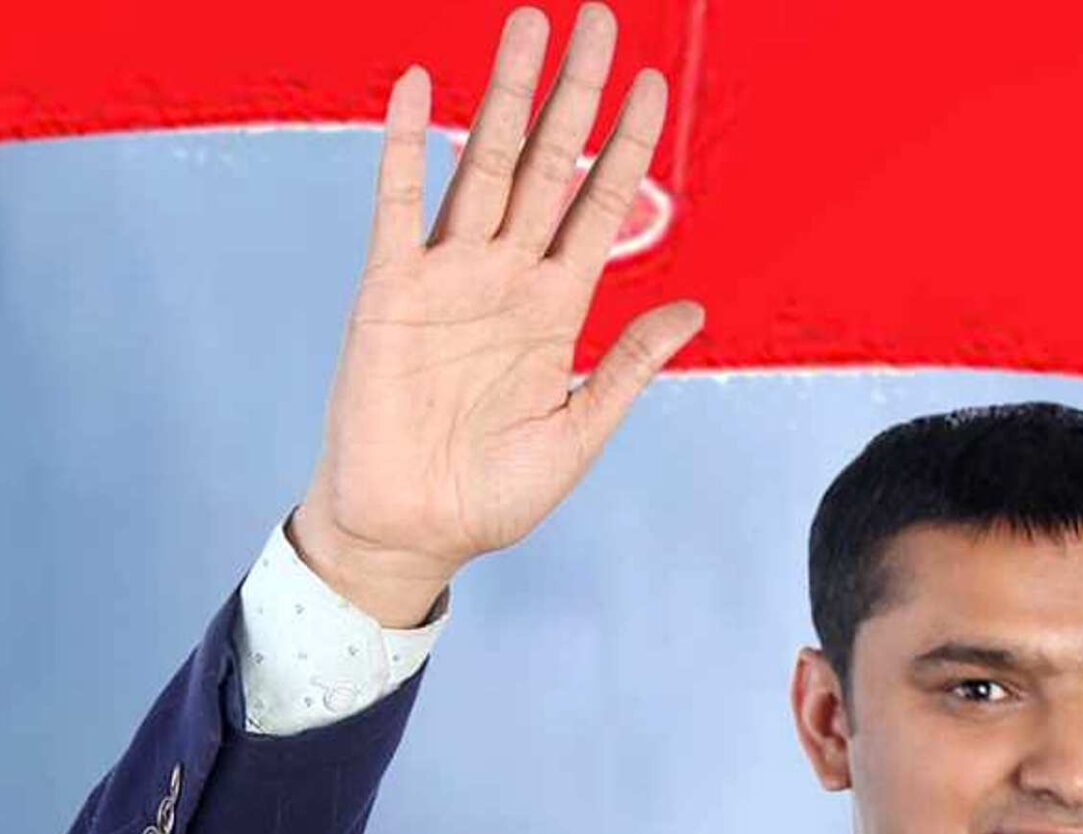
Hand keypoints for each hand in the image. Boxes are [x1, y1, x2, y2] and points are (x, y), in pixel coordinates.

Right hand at [290, 3, 701, 627]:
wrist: (415, 533)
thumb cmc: (494, 495)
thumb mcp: (580, 433)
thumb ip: (627, 367)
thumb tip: (692, 310)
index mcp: (556, 309)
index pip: (599, 207)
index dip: (627, 146)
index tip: (653, 84)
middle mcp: (506, 277)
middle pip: (549, 164)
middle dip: (576, 94)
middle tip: (600, 19)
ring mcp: (448, 277)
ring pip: (485, 164)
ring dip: (507, 96)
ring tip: (529, 26)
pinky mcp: (390, 291)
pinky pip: (399, 204)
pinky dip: (410, 145)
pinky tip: (422, 85)